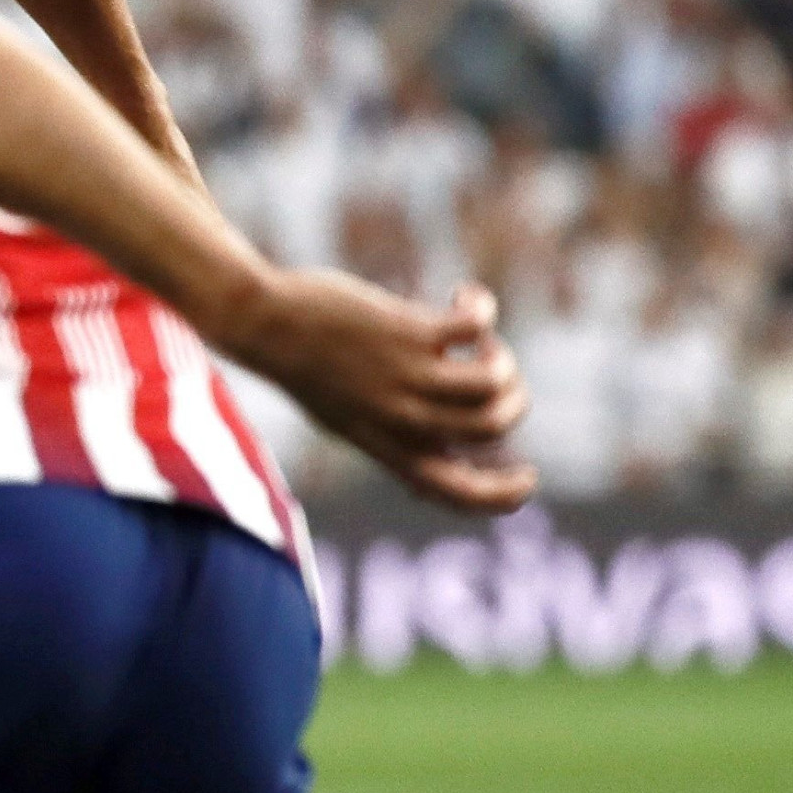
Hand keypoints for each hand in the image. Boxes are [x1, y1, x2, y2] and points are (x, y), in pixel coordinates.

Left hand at [233, 274, 535, 513]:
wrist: (263, 327)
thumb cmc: (307, 371)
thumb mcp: (346, 421)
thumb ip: (394, 444)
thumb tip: (429, 475)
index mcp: (390, 449)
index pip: (458, 494)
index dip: (505, 495)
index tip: (529, 476)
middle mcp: (402, 420)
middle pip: (493, 426)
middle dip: (515, 398)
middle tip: (494, 368)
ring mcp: (405, 378)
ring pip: (492, 383)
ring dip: (502, 356)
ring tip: (478, 336)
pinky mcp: (409, 333)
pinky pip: (475, 327)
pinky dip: (483, 308)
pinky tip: (465, 297)